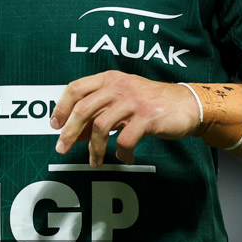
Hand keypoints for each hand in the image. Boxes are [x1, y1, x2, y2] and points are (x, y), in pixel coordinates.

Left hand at [50, 72, 198, 165]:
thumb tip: (73, 134)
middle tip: (62, 148)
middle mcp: (120, 86)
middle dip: (70, 132)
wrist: (187, 104)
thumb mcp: (122, 101)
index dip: (61, 107)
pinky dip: (122, 153)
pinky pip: (126, 139)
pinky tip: (124, 157)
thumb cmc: (151, 104)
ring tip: (95, 161)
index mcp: (110, 79)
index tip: (54, 125)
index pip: (76, 88)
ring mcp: (134, 101)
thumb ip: (99, 113)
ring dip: (95, 149)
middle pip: (84, 108)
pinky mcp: (148, 117)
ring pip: (102, 126)